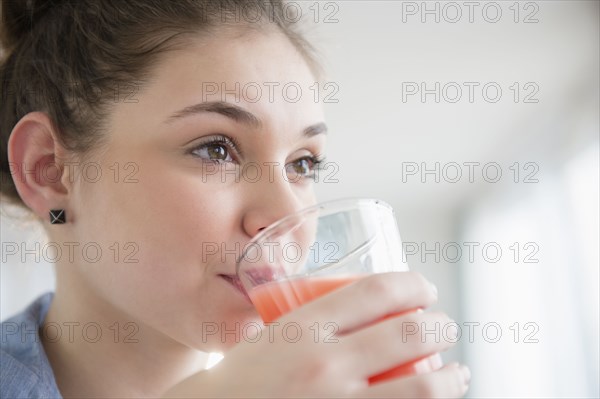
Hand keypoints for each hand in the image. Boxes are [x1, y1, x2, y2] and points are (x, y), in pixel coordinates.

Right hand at [163, 272, 469, 397]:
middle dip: (440, 326)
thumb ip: (305, 323)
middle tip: (446, 326)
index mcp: (300, 329)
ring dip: (451, 377)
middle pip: (406, 333)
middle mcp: (323, 366)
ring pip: (421, 388)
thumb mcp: (267, 339)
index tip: (425, 289)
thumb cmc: (239, 383)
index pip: (373, 291)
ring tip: (459, 372)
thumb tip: (351, 309)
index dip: (411, 284)